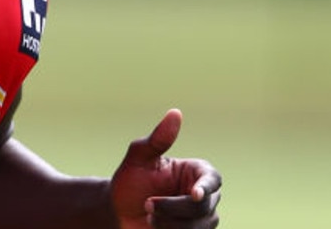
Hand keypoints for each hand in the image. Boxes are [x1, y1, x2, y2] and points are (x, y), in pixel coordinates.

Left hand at [110, 109, 221, 228]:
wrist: (118, 212)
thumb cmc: (130, 181)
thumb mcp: (139, 158)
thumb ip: (158, 139)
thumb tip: (175, 113)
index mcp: (196, 173)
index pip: (212, 180)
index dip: (206, 187)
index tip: (194, 194)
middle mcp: (204, 196)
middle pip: (204, 207)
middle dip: (173, 208)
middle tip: (147, 205)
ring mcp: (201, 219)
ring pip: (200, 227)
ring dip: (171, 224)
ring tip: (149, 217)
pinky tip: (154, 228)